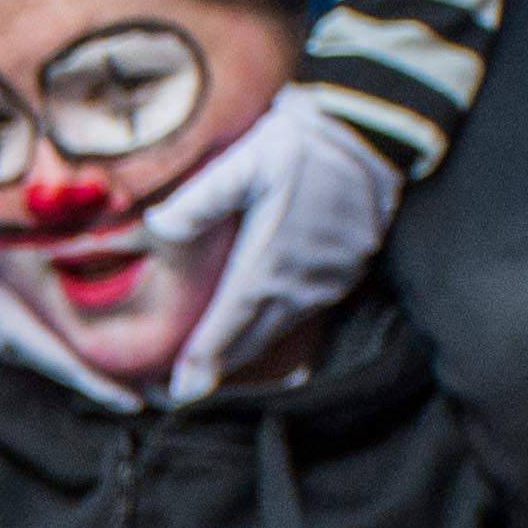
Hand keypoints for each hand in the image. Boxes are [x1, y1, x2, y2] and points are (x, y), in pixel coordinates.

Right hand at [0, 176, 144, 411]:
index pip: (42, 348)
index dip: (82, 375)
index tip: (126, 397)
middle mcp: (9, 333)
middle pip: (65, 367)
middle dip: (112, 386)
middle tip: (168, 399)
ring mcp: (24, 334)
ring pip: (72, 361)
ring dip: (116, 377)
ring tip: (167, 389)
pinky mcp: (38, 325)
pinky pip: (73, 346)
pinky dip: (107, 359)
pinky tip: (147, 365)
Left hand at [148, 96, 403, 400]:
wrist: (371, 134)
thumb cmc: (300, 145)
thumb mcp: (243, 162)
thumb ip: (199, 200)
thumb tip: (157, 227)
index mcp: (267, 265)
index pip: (226, 328)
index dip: (201, 363)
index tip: (177, 393)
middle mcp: (298, 287)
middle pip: (249, 342)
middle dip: (215, 367)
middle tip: (179, 388)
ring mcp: (325, 285)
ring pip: (276, 332)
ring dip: (244, 349)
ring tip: (210, 365)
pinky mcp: (343, 275)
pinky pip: (300, 315)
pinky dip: (272, 327)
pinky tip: (253, 328)